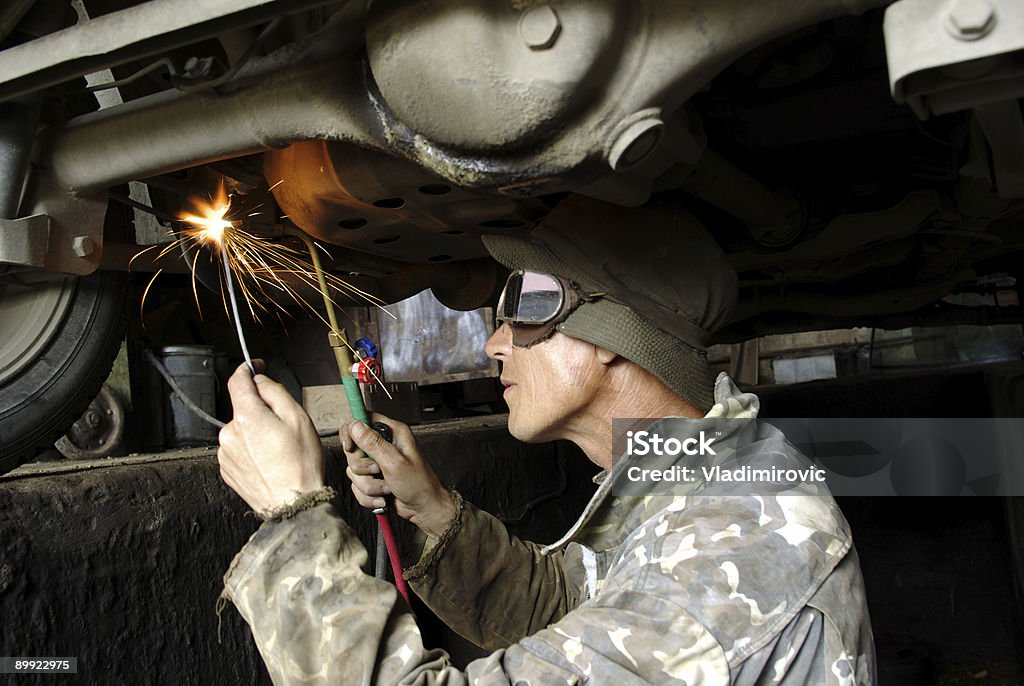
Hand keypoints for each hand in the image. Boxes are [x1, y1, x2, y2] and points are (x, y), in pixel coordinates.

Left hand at [218, 362, 324, 513]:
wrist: (294, 505)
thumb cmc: (300, 464)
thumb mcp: (297, 417)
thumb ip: (275, 392)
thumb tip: (260, 381)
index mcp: (246, 417)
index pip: (237, 381)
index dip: (247, 369)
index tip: (255, 367)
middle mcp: (229, 434)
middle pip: (243, 408)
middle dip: (261, 410)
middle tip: (285, 426)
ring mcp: (226, 454)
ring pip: (241, 430)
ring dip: (256, 432)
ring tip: (279, 450)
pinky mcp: (227, 470)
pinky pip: (238, 449)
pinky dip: (252, 450)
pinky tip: (269, 461)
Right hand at [342, 415, 454, 537]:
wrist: (424, 509)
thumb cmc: (418, 484)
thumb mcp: (395, 462)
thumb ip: (373, 443)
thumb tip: (355, 425)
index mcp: (392, 432)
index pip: (362, 420)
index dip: (351, 432)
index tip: (350, 447)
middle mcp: (384, 444)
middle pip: (353, 449)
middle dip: (363, 468)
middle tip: (379, 471)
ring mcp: (377, 462)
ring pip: (354, 471)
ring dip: (369, 485)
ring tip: (386, 488)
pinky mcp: (373, 478)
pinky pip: (357, 485)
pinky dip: (368, 495)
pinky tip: (383, 497)